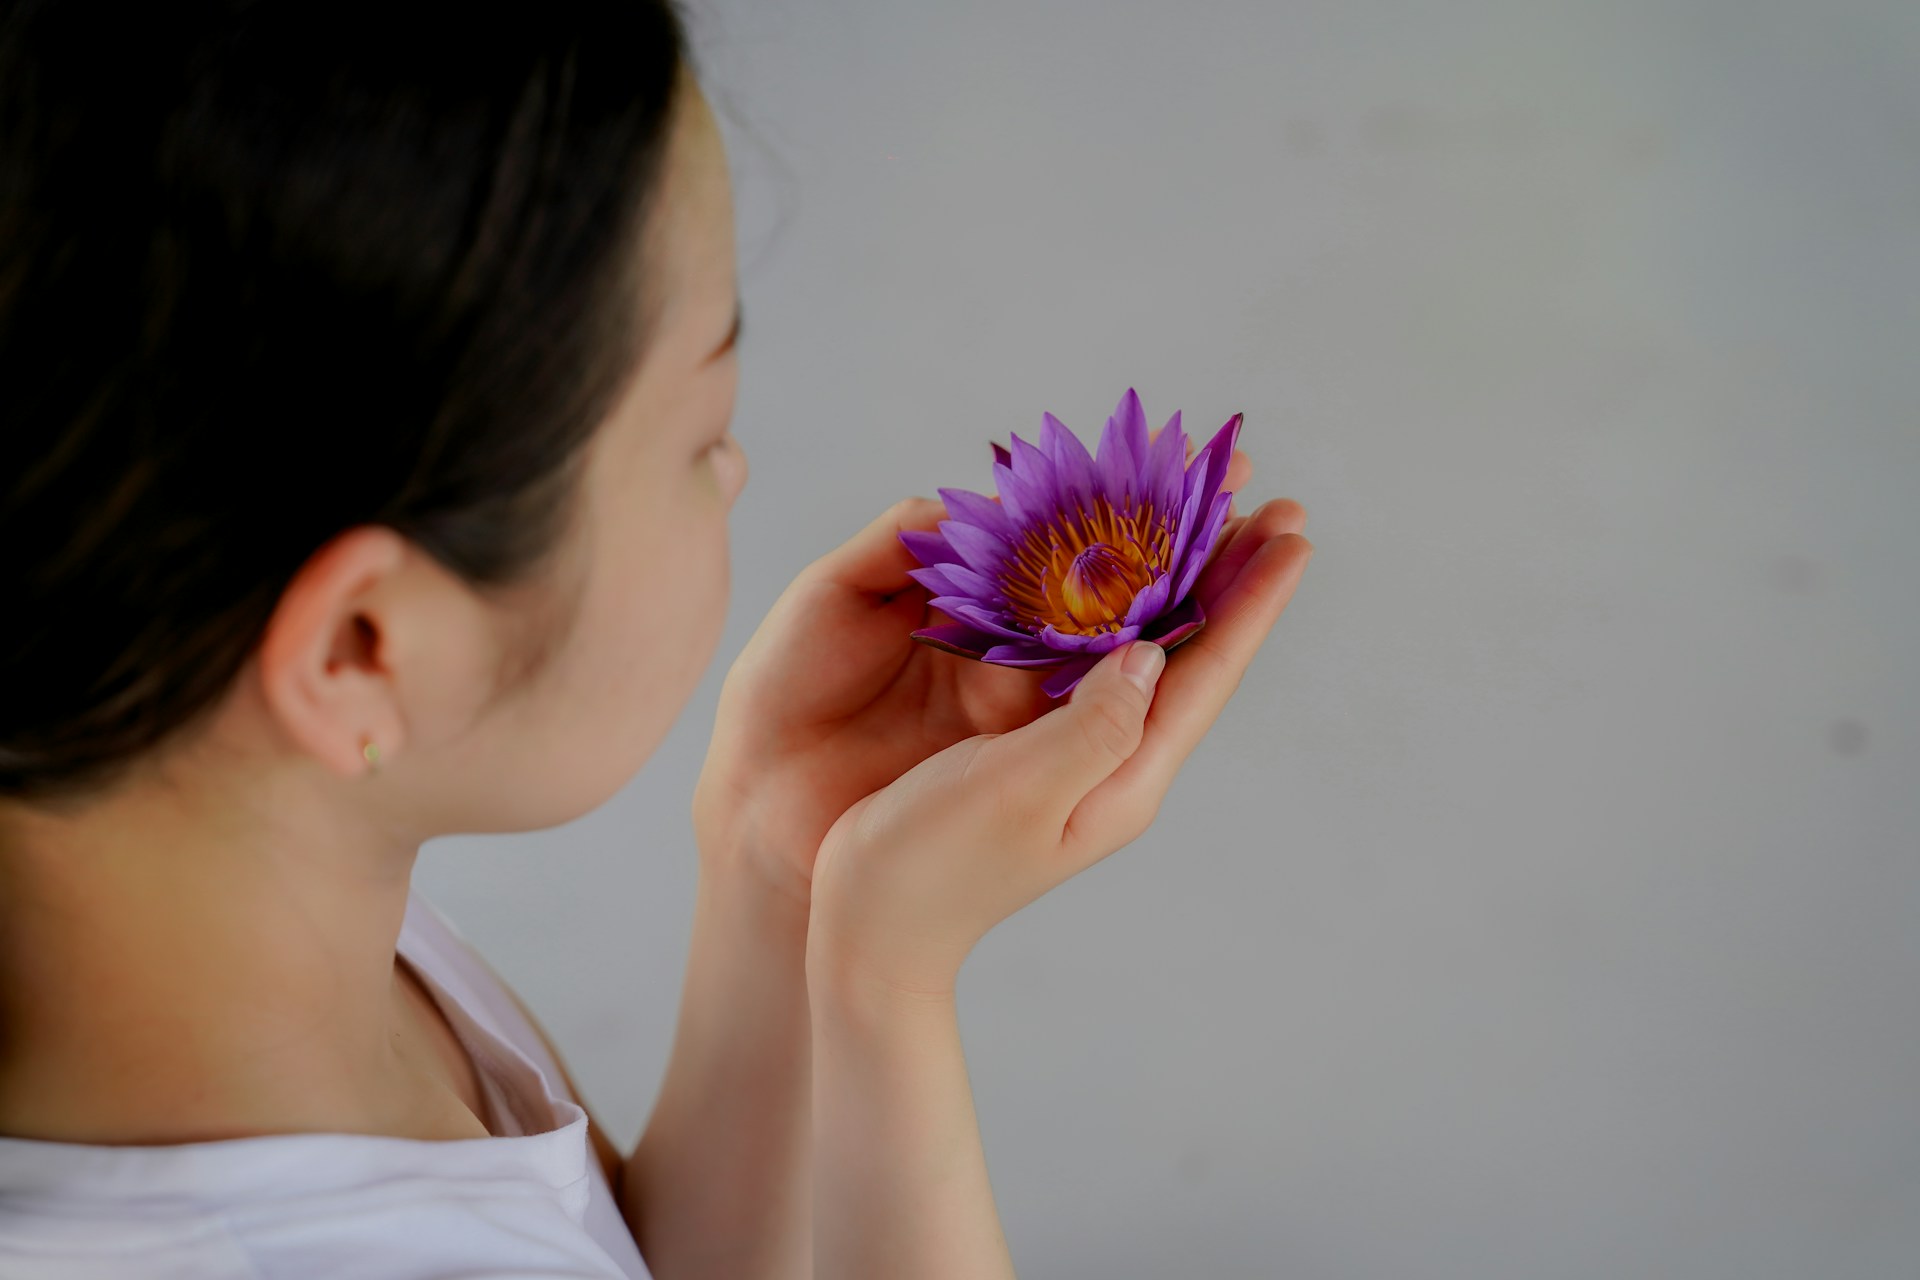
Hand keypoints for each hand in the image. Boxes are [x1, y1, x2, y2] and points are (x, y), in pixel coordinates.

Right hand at [693, 431, 1278, 914]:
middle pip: (1185, 648)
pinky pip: (1072, 650)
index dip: (1250, 601)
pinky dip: (1091, 597)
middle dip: (1222, 570)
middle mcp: (1112, 756)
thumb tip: (1150, 651)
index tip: (1291, 534)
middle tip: (1259, 495)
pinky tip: (1088, 562)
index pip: (1207, 673)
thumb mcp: (1018, 793)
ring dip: (1164, 573)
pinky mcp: (1021, 736)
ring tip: (1192, 510)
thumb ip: (1091, 724)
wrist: (868, 929)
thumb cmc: (933, 868)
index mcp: (1126, 775)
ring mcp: (1069, 747)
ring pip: (1132, 642)